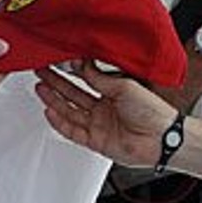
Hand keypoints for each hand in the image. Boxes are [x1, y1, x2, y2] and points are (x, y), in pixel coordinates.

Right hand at [34, 61, 177, 167]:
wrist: (161, 139)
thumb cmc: (153, 112)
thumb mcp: (124, 86)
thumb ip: (100, 78)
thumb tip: (82, 65)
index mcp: (114, 93)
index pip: (86, 79)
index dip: (71, 71)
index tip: (58, 61)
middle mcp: (105, 109)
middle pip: (74, 95)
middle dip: (56, 83)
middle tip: (41, 72)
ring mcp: (99, 126)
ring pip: (70, 112)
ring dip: (54, 100)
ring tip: (40, 87)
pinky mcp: (96, 141)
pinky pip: (73, 131)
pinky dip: (60, 122)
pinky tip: (50, 111)